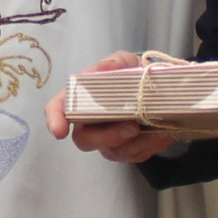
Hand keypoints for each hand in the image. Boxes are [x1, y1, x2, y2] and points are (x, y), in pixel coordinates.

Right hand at [48, 52, 178, 163]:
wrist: (160, 90)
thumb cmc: (132, 75)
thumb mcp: (126, 62)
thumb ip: (114, 63)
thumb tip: (101, 68)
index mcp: (82, 98)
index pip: (59, 109)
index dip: (55, 120)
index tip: (60, 131)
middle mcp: (90, 124)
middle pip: (84, 140)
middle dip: (107, 136)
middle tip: (132, 127)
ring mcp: (109, 141)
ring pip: (114, 152)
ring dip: (136, 142)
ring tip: (156, 126)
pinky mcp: (129, 151)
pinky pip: (136, 155)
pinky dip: (151, 143)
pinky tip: (162, 132)